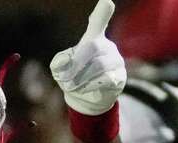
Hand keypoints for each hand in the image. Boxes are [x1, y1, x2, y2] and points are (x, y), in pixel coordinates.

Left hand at [49, 0, 125, 114]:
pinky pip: (106, 78)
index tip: (106, 1)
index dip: (102, 12)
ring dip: (80, 78)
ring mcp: (115, 61)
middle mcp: (107, 46)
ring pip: (98, 65)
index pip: (98, 22)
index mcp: (93, 39)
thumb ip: (58, 64)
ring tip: (71, 86)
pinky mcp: (119, 76)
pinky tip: (83, 89)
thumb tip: (64, 63)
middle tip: (64, 78)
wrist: (87, 98)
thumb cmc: (74, 78)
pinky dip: (90, 85)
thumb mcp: (60, 70)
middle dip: (76, 63)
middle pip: (93, 47)